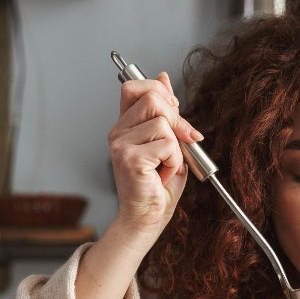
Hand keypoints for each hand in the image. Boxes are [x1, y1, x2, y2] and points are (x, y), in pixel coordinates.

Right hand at [107, 71, 203, 248]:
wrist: (146, 219)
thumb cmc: (157, 188)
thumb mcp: (168, 143)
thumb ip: (166, 113)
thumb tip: (164, 79)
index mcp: (124, 126)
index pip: (134, 87)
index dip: (159, 92)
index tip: (174, 112)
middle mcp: (118, 133)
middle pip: (152, 98)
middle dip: (176, 119)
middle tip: (181, 144)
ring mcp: (121, 145)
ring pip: (163, 123)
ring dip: (175, 149)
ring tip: (165, 167)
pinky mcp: (131, 159)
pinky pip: (168, 145)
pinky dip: (174, 162)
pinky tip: (162, 175)